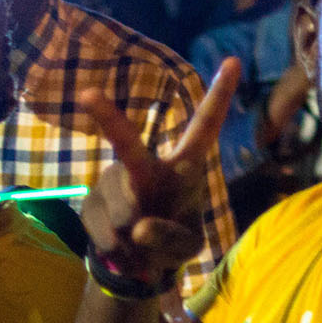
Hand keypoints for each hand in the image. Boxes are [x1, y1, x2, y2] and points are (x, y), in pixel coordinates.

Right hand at [80, 58, 238, 280]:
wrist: (135, 261)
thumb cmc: (172, 240)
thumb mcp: (187, 248)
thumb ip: (172, 238)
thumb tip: (139, 228)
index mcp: (184, 167)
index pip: (204, 127)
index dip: (219, 96)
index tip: (234, 61)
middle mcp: (145, 165)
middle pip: (128, 144)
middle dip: (108, 120)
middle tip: (87, 95)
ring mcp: (113, 180)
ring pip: (121, 209)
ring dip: (133, 239)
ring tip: (141, 245)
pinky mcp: (90, 201)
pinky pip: (103, 231)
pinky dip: (117, 251)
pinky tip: (124, 251)